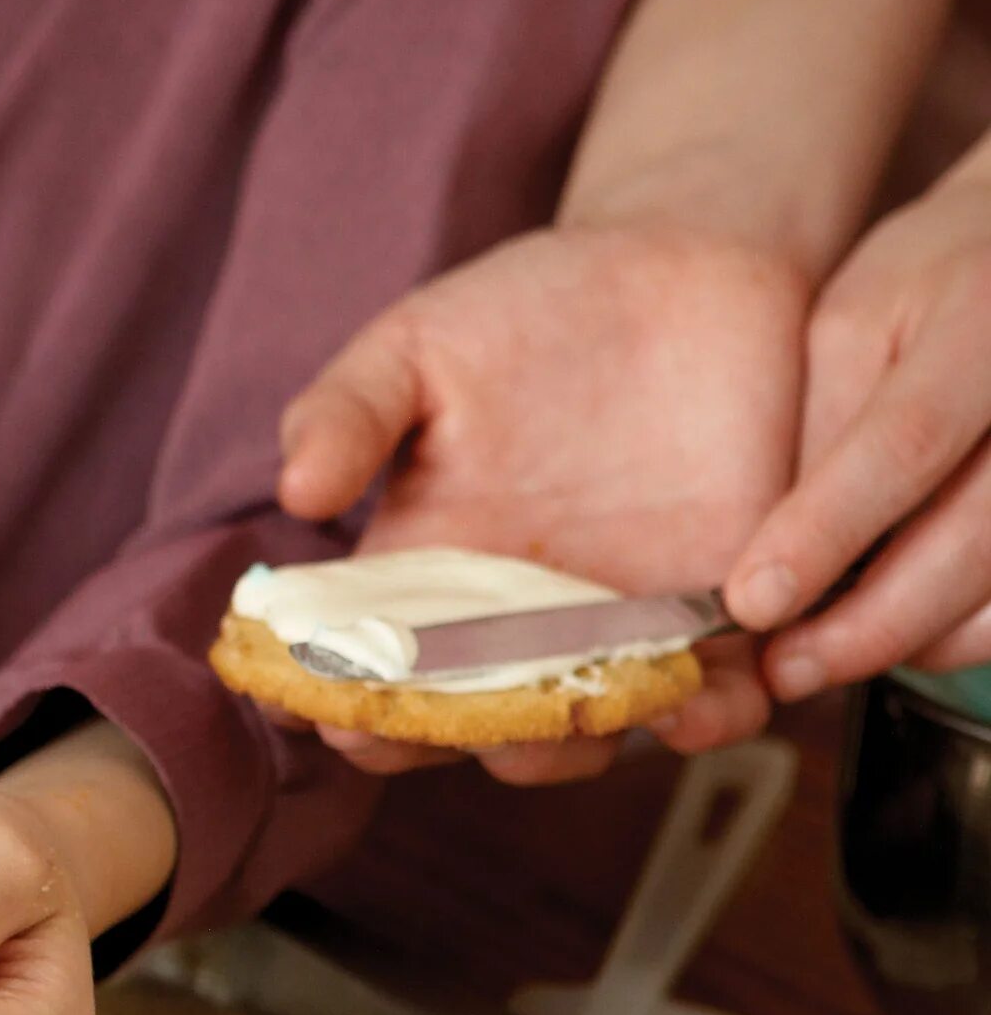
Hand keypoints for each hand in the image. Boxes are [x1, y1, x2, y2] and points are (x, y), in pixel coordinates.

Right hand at [277, 223, 805, 779]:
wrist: (690, 266)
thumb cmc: (532, 307)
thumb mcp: (417, 345)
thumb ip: (349, 411)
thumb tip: (295, 493)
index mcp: (424, 576)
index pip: (359, 670)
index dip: (327, 703)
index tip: (315, 706)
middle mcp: (512, 625)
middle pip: (461, 727)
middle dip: (443, 743)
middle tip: (433, 727)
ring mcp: (614, 630)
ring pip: (582, 734)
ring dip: (567, 749)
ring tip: (566, 725)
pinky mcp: (719, 616)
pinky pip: (718, 696)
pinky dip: (712, 716)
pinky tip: (698, 698)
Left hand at [729, 168, 990, 695]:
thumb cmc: (933, 284)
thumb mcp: (853, 321)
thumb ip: (820, 429)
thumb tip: (765, 554)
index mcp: (982, 324)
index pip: (904, 443)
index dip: (826, 533)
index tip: (752, 601)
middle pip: (974, 538)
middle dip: (869, 623)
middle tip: (784, 666)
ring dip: (914, 642)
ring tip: (825, 655)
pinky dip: (964, 632)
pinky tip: (905, 633)